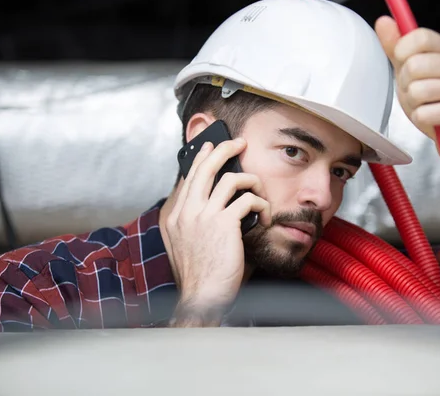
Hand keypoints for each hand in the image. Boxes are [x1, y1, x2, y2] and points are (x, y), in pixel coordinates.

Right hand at [164, 138, 270, 325]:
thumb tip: (216, 203)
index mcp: (174, 216)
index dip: (201, 159)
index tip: (210, 147)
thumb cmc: (201, 274)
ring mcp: (203, 216)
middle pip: (205, 166)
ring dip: (252, 181)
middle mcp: (185, 212)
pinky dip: (261, 205)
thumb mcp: (187, 245)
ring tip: (260, 189)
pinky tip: (264, 216)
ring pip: (231, 178)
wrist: (202, 297)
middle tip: (238, 142)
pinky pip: (248, 200)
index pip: (188, 177)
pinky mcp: (224, 224)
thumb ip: (196, 223)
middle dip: (224, 148)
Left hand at [375, 16, 439, 158]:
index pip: (420, 37)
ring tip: (427, 107)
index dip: (402, 53)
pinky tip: (434, 119)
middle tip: (418, 95)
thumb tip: (383, 22)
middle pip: (415, 65)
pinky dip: (422, 119)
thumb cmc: (435, 103)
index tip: (403, 65)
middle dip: (407, 85)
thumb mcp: (411, 73)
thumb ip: (396, 48)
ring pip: (417, 91)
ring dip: (414, 104)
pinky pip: (424, 113)